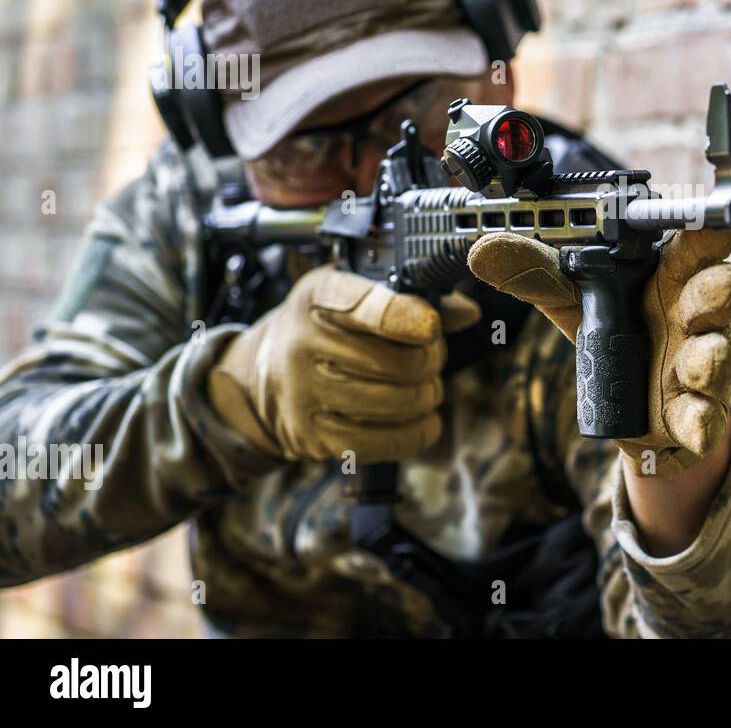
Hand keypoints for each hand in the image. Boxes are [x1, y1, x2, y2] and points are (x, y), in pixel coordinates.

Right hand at [206, 265, 480, 461]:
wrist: (261, 374)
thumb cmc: (326, 325)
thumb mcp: (356, 291)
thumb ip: (414, 296)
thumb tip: (467, 313)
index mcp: (318, 296)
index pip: (366, 306)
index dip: (407, 317)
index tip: (431, 326)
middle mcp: (304, 344)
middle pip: (398, 362)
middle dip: (431, 359)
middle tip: (431, 356)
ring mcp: (306, 395)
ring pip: (400, 401)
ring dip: (428, 394)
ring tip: (424, 384)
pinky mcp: (315, 438)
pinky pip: (389, 441)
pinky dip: (420, 430)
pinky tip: (424, 417)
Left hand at [467, 229, 730, 477]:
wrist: (634, 414)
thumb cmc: (617, 338)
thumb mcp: (574, 304)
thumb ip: (537, 274)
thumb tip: (484, 250)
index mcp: (669, 277)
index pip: (697, 245)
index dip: (710, 234)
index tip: (717, 226)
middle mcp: (695, 315)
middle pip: (724, 290)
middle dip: (718, 290)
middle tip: (699, 296)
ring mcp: (702, 363)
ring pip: (721, 352)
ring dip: (711, 357)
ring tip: (692, 365)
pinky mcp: (698, 411)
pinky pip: (710, 416)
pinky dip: (704, 421)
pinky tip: (694, 425)